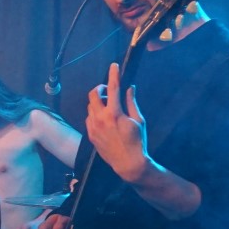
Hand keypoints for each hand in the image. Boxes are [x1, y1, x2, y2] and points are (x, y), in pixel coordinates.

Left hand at [86, 62, 149, 181]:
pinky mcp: (90, 134)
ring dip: (98, 102)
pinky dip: (95, 113)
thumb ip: (131, 102)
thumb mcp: (139, 120)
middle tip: (108, 89)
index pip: (113, 88)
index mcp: (114, 113)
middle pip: (93, 94)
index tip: (114, 66)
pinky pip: (89, 118)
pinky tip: (104, 118)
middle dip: (99, 88)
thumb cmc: (137, 141)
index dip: (113, 74)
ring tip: (109, 105)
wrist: (127, 163)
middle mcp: (100, 118)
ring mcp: (93, 126)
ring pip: (90, 106)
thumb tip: (129, 88)